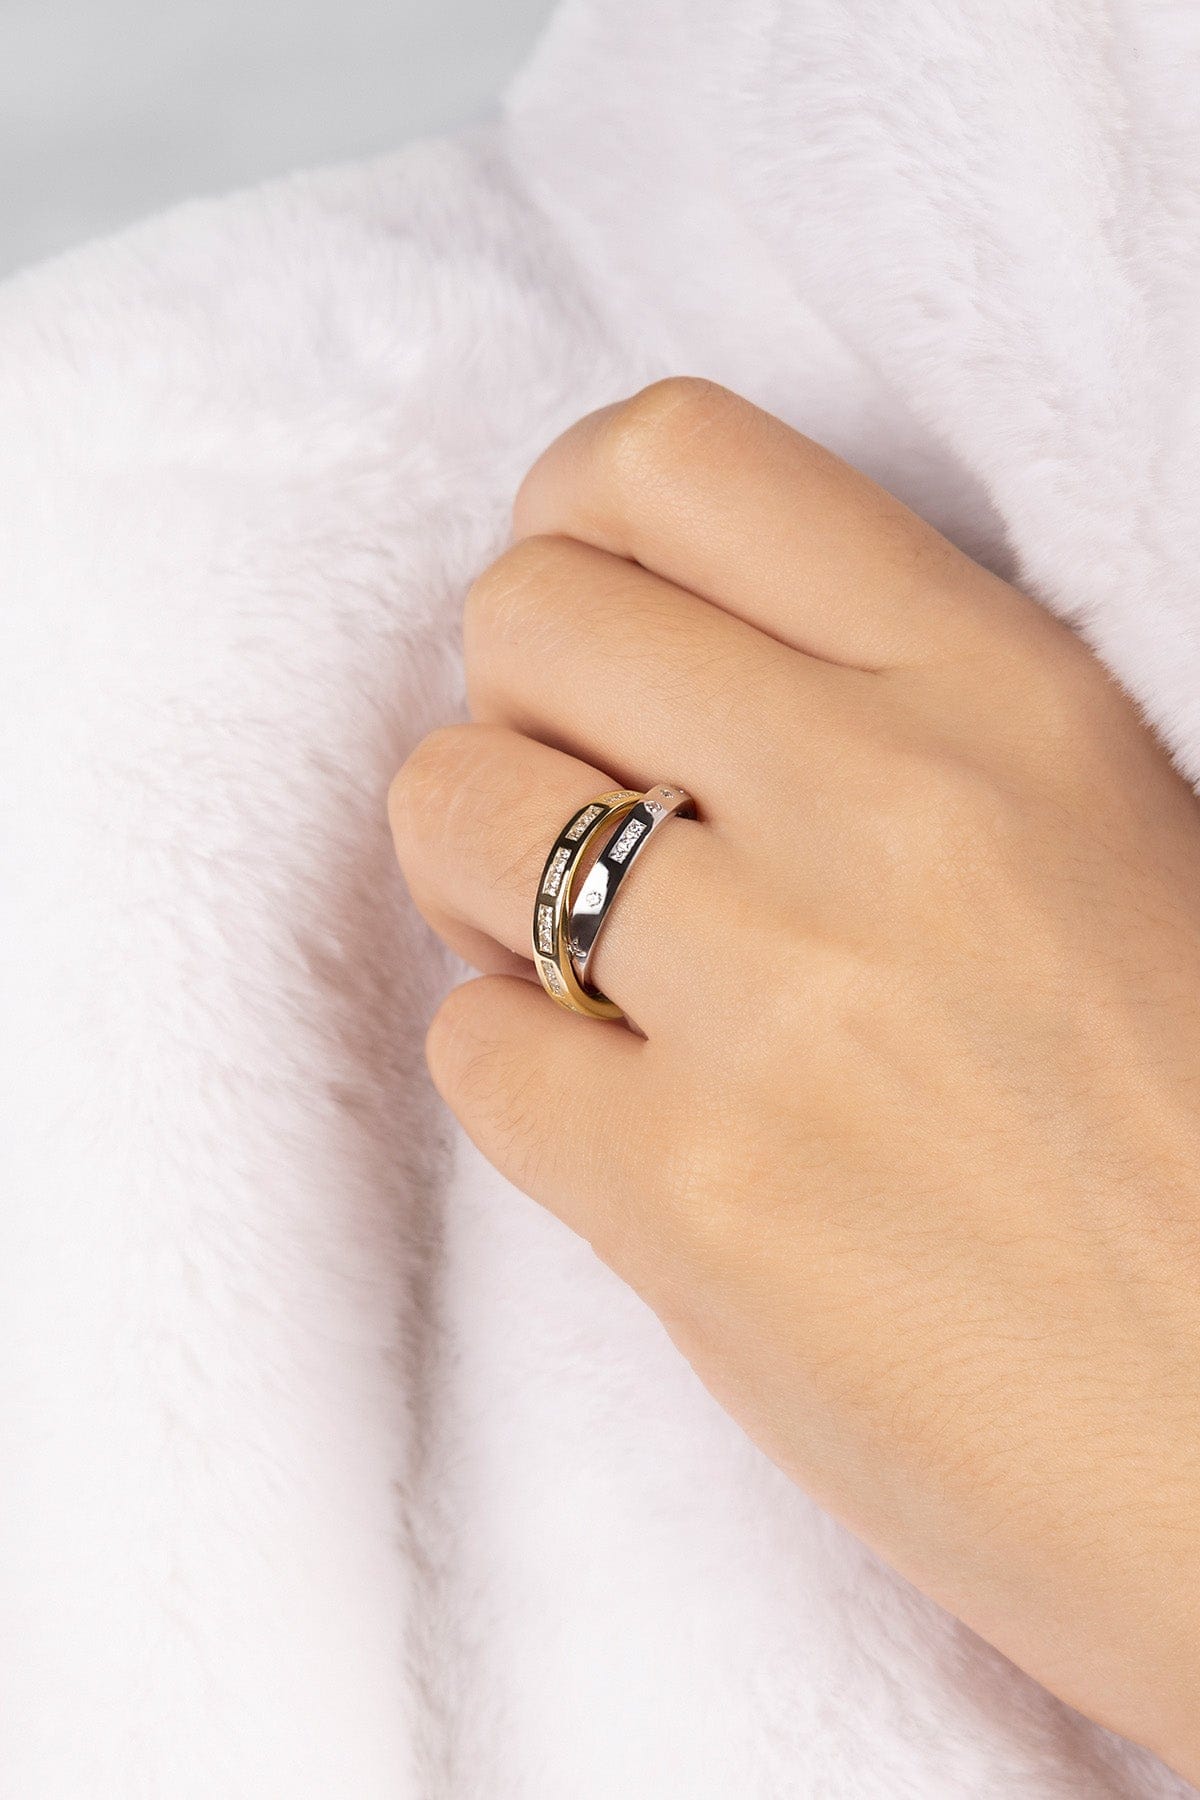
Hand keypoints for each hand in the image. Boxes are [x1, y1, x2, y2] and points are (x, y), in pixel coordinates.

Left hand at [389, 379, 1199, 1777]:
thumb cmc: (1195, 1146)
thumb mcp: (1104, 845)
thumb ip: (880, 732)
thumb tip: (639, 697)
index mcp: (1009, 694)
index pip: (677, 461)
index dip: (577, 524)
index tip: (586, 624)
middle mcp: (889, 806)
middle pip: (525, 611)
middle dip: (519, 706)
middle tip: (588, 814)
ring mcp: (783, 1002)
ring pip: (451, 806)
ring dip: (486, 882)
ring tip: (590, 967)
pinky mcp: (694, 1200)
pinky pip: (469, 1048)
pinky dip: (513, 1068)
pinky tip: (617, 1114)